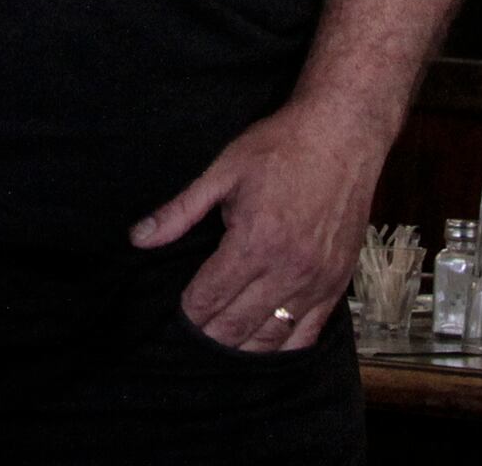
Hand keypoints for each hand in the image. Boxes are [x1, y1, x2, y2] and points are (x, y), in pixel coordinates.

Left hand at [130, 101, 382, 352]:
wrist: (343, 133)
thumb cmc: (281, 146)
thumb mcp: (223, 170)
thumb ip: (181, 211)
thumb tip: (138, 237)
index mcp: (254, 241)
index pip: (209, 298)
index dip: (189, 313)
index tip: (178, 316)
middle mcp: (287, 269)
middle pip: (236, 325)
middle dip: (209, 335)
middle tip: (193, 337)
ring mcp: (316, 280)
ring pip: (271, 338)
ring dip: (242, 348)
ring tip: (222, 347)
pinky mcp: (338, 282)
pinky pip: (308, 333)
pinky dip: (283, 347)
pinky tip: (265, 348)